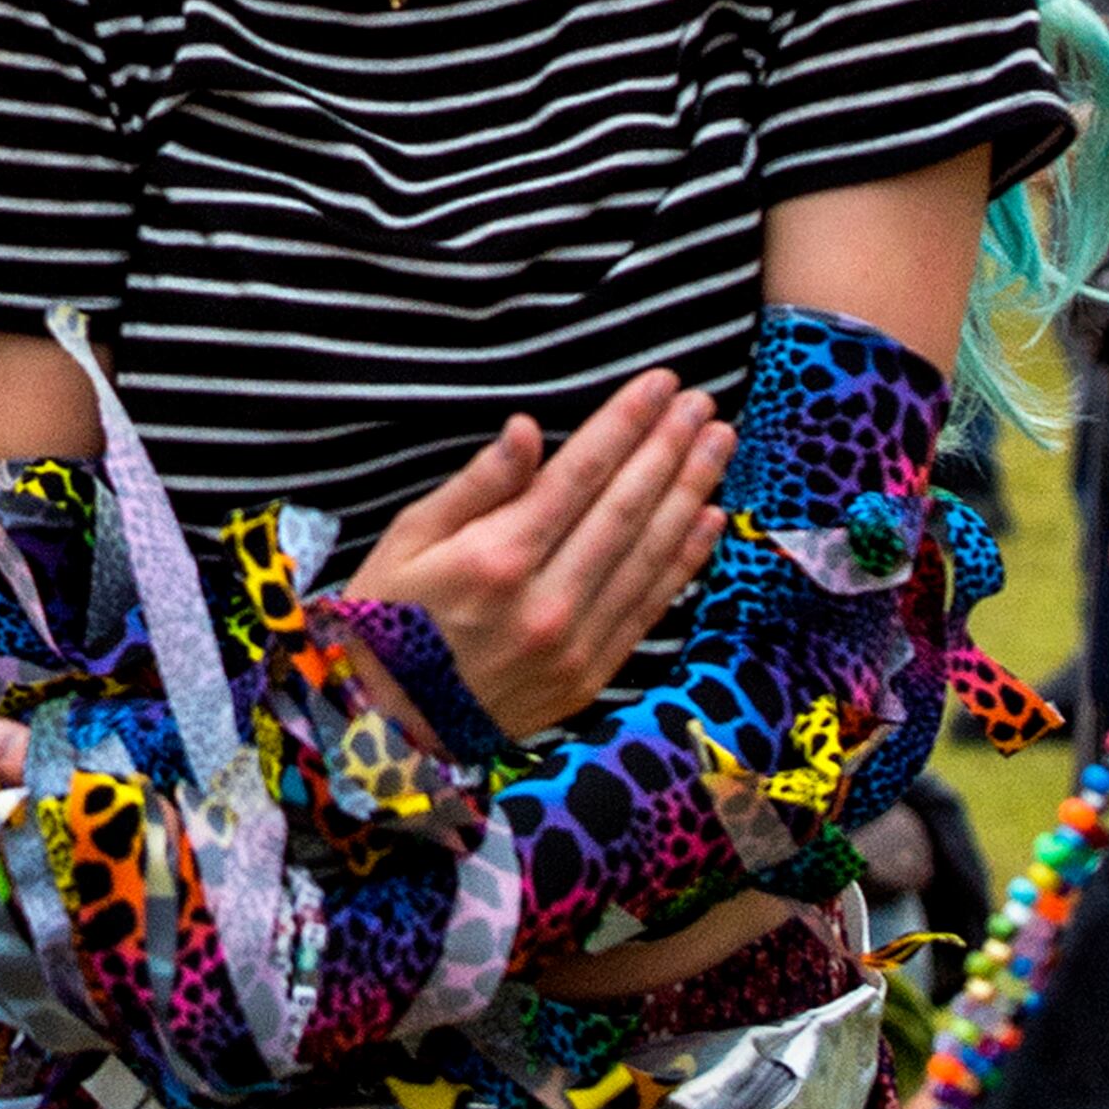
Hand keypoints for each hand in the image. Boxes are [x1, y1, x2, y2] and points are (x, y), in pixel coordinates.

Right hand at [338, 373, 734, 739]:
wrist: (389, 725)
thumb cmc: (388, 616)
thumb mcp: (408, 539)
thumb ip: (477, 485)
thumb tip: (527, 428)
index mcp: (497, 559)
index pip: (581, 474)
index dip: (626, 423)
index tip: (662, 383)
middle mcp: (546, 602)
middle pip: (626, 509)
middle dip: (670, 447)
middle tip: (704, 402)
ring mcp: (575, 645)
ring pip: (649, 555)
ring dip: (691, 492)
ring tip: (720, 444)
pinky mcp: (591, 675)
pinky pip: (649, 606)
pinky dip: (685, 560)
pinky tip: (710, 519)